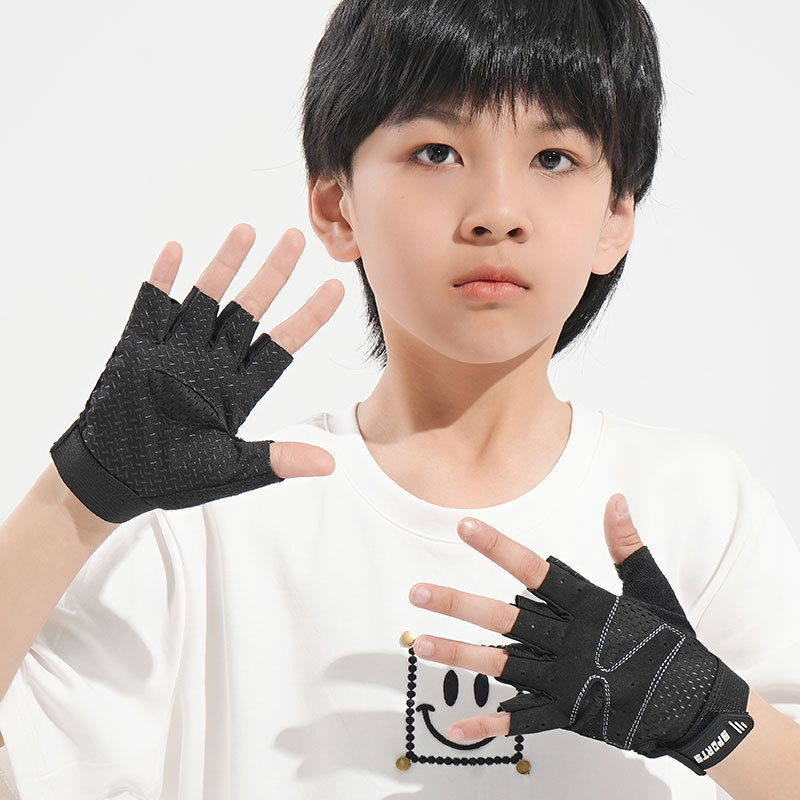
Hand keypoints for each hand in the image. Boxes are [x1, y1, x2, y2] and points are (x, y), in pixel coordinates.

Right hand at [147, 224, 343, 479]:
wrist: (114, 480)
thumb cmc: (172, 476)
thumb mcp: (232, 470)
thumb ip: (277, 460)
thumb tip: (329, 464)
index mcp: (238, 389)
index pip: (282, 345)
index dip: (308, 317)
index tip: (335, 289)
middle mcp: (211, 362)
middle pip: (250, 309)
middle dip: (273, 274)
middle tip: (295, 239)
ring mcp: (175, 351)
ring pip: (206, 298)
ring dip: (225, 265)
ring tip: (246, 231)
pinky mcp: (137, 348)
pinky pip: (152, 307)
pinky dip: (162, 279)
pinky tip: (177, 249)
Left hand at [408, 494, 753, 774]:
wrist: (698, 705)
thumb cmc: (672, 644)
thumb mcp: (653, 590)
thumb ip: (627, 547)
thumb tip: (615, 501)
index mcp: (587, 607)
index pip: (534, 571)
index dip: (498, 547)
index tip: (465, 527)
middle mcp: (569, 641)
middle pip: (505, 619)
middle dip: (458, 604)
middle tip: (417, 591)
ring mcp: (565, 680)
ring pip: (502, 666)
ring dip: (459, 656)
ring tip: (421, 645)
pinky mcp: (567, 713)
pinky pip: (522, 721)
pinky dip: (490, 727)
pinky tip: (457, 728)